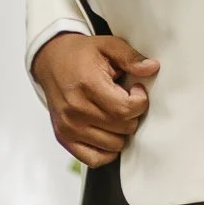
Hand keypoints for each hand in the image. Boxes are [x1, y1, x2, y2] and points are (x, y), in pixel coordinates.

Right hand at [32, 33, 160, 167]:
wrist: (51, 61)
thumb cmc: (80, 54)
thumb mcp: (108, 45)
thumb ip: (130, 57)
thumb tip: (152, 68)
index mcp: (88, 85)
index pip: (125, 110)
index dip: (140, 102)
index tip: (137, 90)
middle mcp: (76, 110)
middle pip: (122, 128)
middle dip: (132, 115)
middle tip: (126, 99)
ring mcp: (69, 127)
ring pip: (113, 145)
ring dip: (121, 132)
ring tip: (115, 112)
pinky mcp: (64, 138)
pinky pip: (94, 159)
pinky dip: (107, 151)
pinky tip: (108, 132)